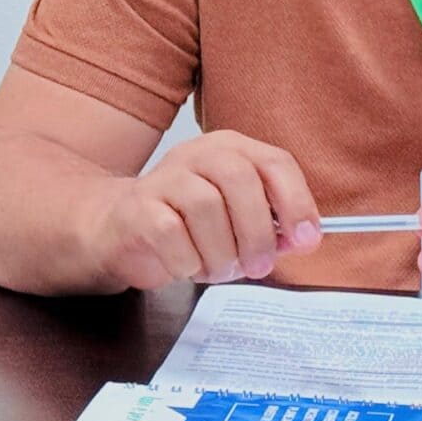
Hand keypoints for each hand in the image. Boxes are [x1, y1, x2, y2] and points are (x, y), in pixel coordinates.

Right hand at [80, 131, 323, 291]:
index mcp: (229, 150)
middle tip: (259, 267)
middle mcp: (196, 154)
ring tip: (218, 270)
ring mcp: (162, 177)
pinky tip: (187, 267)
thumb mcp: (236, 223)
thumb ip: (272, 228)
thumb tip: (302, 239)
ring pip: (205, 206)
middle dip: (257, 231)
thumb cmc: (186, 228)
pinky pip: (171, 233)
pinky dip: (188, 261)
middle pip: (240, 179)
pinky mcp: (136, 207)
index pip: (274, 162)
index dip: (296, 202)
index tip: (305, 240)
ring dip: (221, 252)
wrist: (116, 231)